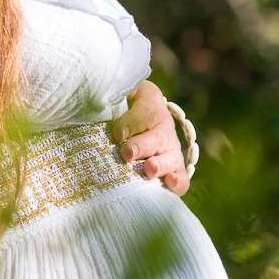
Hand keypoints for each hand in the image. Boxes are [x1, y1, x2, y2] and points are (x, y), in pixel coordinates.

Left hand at [110, 80, 188, 196]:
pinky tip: (170, 184)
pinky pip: (182, 178)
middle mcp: (163, 128)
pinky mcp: (174, 169)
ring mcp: (170, 150)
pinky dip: (178, 183)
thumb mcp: (121, 94)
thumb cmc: (126, 105)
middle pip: (155, 138)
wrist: (144, 115)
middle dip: (141, 146)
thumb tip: (97, 101)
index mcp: (151, 105)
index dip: (131, 122)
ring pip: (171, 158)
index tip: (117, 133)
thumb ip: (111, 96)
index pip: (144, 111)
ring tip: (149, 170)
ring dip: (160, 165)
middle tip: (127, 153)